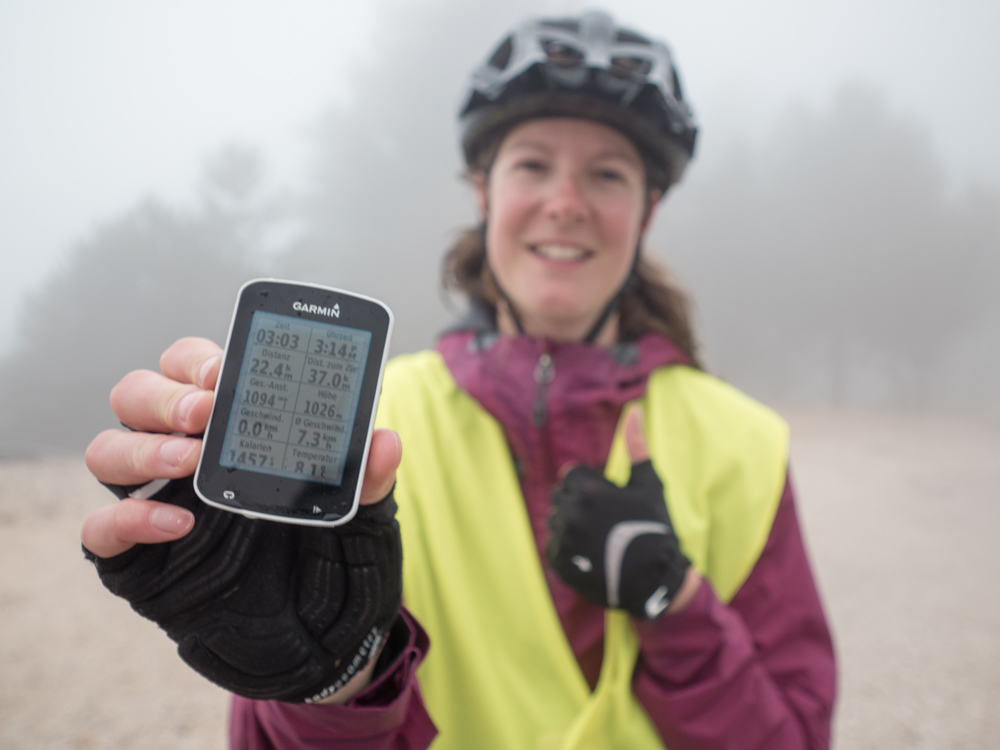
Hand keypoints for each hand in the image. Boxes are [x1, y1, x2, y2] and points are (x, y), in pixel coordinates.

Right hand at [82, 337, 401, 556]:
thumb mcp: (363, 518)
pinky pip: (100, 531)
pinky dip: (125, 518)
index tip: (226, 369)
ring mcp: (158, 503)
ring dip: (142, 446)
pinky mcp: (140, 562)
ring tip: (191, 459)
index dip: (200, 359)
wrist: (325, 640)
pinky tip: (177, 522)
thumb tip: (384, 441)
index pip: (195, 369)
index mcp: (237, 429)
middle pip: (138, 395)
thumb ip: (368, 480)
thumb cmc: (337, 562)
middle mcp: (187, 456)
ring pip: (107, 450)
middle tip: (206, 411)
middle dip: (166, 394)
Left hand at [546, 407, 691, 619]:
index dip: (591, 485)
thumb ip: (636, 446)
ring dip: (571, 524)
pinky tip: (591, 554)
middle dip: (579, 503)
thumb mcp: (649, 484)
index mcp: (587, 491)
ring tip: (599, 538)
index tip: (609, 500)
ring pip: (555, 520)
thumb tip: (634, 410)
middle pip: (561, 496)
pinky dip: (568, 548)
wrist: (657, 579)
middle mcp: (570, 513)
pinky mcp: (559, 563)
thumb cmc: (655, 527)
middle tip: (606, 521)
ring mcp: (562, 540)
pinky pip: (553, 544)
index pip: (571, 475)